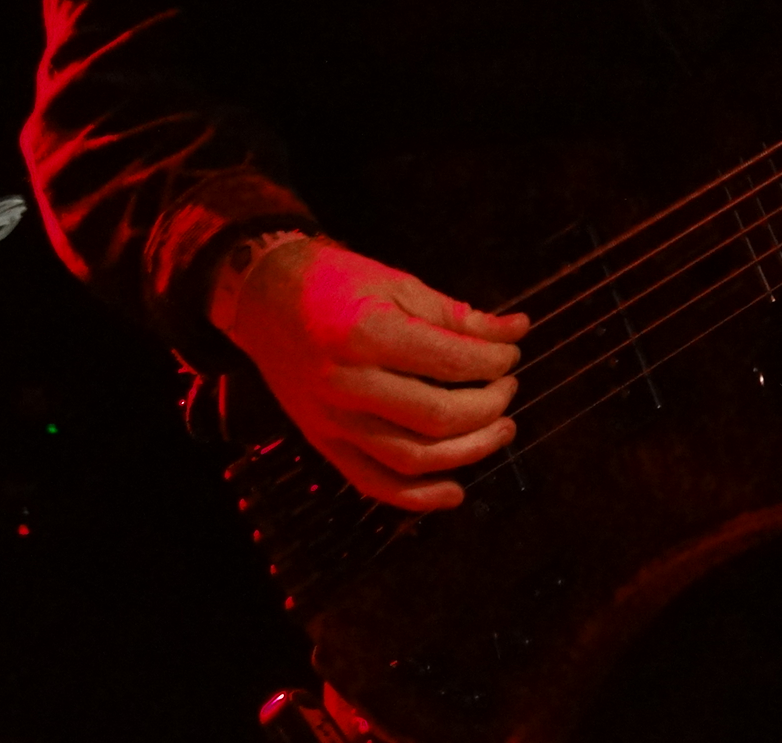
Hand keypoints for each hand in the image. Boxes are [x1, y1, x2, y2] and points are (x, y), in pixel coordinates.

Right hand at [214, 235, 530, 511]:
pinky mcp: (323, 443)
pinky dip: (417, 498)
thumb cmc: (335, 283)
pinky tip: (455, 491)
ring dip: (469, 452)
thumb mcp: (398, 284)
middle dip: (489, 406)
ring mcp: (333, 421)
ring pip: (412, 458)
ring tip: (502, 430)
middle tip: (509, 388)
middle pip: (438, 417)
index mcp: (368, 335)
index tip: (511, 353)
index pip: (451, 362)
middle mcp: (348, 385)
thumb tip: (516, 331)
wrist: (265, 299)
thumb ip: (457, 316)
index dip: (495, 361)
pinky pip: (373, 483)